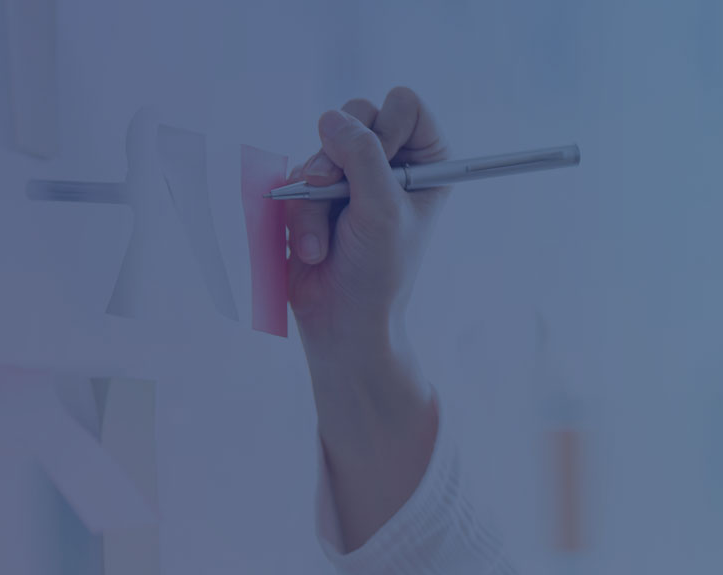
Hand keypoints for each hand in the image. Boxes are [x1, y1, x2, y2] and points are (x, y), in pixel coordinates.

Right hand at [286, 87, 445, 548]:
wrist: (342, 322)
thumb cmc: (377, 275)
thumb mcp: (381, 211)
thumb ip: (364, 157)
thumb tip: (334, 118)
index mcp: (426, 164)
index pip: (406, 104)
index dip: (387, 129)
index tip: (384, 170)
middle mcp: (391, 163)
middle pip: (356, 114)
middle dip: (341, 162)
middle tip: (344, 200)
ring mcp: (351, 175)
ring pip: (319, 145)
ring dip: (315, 196)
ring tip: (325, 242)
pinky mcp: (317, 190)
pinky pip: (295, 171)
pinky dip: (298, 210)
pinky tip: (311, 246)